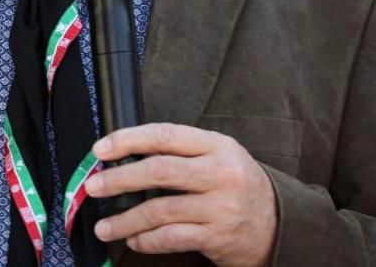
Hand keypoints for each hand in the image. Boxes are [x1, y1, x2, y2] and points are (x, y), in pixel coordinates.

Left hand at [85, 122, 276, 265]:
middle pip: (159, 171)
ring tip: (105, 224)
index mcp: (216, 145)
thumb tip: (127, 156)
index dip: (128, 140)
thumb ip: (181, 152)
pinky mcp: (217, 237)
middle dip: (120, 178)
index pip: (164, 135)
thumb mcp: (219, 156)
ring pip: (161, 210)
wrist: (281, 225)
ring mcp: (220, 207)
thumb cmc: (238, 185)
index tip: (101, 149)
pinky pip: (171, 238)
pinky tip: (134, 239)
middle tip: (94, 186)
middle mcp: (220, 173)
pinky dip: (146, 240)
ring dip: (126, 219)